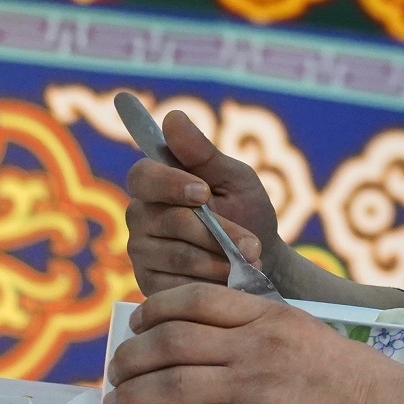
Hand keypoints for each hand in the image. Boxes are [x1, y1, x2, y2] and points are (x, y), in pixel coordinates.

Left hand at [103, 283, 400, 403]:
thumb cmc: (343, 371)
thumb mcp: (300, 327)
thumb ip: (254, 323)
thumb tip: (200, 332)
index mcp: (267, 313)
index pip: (196, 299)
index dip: (156, 309)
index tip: (137, 321)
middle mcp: (256, 344)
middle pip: (173, 340)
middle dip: (133, 354)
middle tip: (116, 367)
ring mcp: (255, 384)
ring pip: (173, 383)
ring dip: (135, 393)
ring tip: (116, 401)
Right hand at [125, 110, 282, 294]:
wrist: (262, 261)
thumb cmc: (247, 212)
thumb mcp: (236, 180)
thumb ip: (204, 154)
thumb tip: (173, 117)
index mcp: (156, 183)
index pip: (143, 176)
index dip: (171, 184)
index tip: (204, 192)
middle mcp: (141, 216)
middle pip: (167, 220)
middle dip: (215, 233)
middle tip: (251, 244)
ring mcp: (142, 253)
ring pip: (176, 255)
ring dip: (219, 260)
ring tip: (249, 262)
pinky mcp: (150, 286)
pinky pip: (176, 286)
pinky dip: (210, 283)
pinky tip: (230, 281)